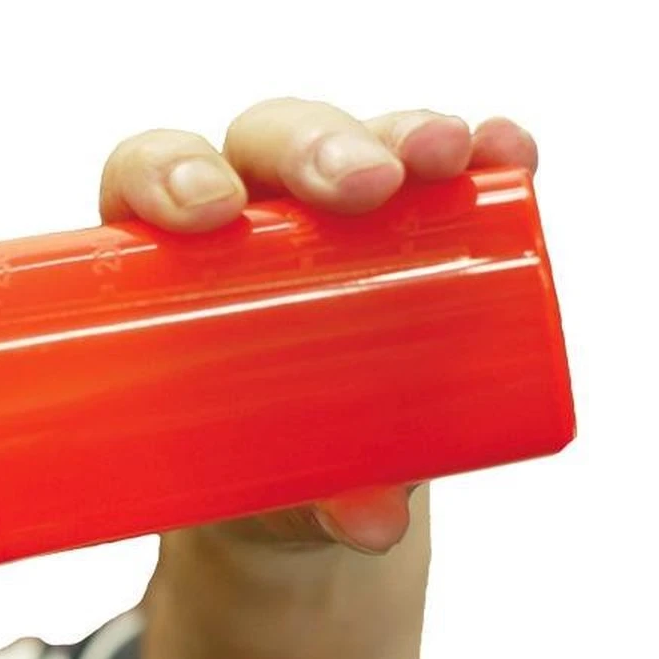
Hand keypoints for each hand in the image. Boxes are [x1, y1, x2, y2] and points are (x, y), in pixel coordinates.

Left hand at [98, 98, 537, 555]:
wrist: (304, 481)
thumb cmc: (243, 465)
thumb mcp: (254, 485)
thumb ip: (301, 503)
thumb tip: (372, 524)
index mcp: (163, 256)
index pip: (151, 175)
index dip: (169, 169)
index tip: (208, 212)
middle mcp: (243, 213)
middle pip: (263, 143)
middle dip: (311, 146)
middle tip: (360, 188)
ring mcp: (325, 214)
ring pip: (353, 140)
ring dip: (399, 133)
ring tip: (447, 155)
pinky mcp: (405, 228)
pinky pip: (440, 175)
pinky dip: (479, 158)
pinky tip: (507, 153)